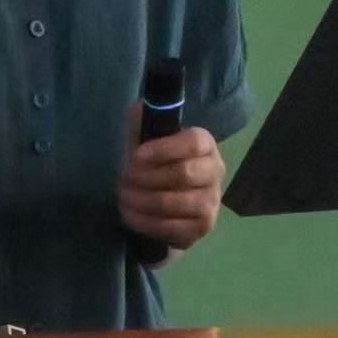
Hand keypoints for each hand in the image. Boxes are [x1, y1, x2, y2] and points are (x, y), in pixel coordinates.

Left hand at [118, 120, 225, 251]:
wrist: (162, 197)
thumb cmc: (153, 160)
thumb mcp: (146, 135)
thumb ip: (142, 120)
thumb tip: (137, 110)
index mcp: (205, 143)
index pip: (194, 142)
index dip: (164, 149)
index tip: (136, 155)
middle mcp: (215, 170)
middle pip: (184, 173)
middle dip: (147, 177)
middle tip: (124, 178)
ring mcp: (212, 201)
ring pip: (175, 202)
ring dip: (142, 201)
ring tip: (122, 196)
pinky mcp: (203, 227)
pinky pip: (173, 228)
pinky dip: (146, 222)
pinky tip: (129, 214)